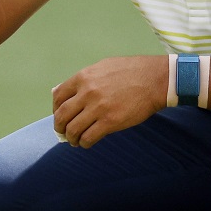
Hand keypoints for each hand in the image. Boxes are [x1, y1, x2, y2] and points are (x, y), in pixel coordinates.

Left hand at [52, 56, 168, 147]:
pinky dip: (84, 143)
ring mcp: (98, 108)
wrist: (155, 79)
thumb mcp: (103, 67)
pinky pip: (88, 138)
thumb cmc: (131, 71)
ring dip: (71, 138)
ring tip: (75, 140)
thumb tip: (63, 91)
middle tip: (62, 132)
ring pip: (72, 130)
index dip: (55, 109)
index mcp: (83, 77)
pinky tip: (86, 143)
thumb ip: (83, 79)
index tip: (59, 115)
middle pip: (61, 115)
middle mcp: (87, 92)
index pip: (58, 97)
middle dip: (59, 127)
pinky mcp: (110, 122)